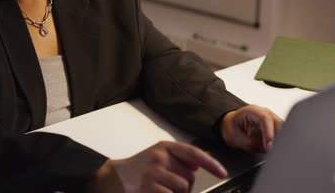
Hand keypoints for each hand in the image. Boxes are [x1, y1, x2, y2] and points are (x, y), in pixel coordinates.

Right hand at [88, 141, 227, 192]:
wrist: (112, 178)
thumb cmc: (137, 169)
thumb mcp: (157, 157)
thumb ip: (177, 159)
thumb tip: (198, 164)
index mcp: (163, 148)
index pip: (193, 153)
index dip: (210, 163)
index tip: (222, 172)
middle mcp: (159, 157)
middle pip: (189, 176)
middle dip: (185, 185)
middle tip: (168, 185)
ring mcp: (154, 173)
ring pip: (183, 187)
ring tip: (162, 190)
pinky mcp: (149, 188)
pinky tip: (157, 192)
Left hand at [221, 105, 282, 152]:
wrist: (230, 125)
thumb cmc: (231, 128)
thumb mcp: (235, 138)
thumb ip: (251, 144)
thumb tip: (267, 149)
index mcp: (252, 111)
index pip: (265, 119)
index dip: (269, 133)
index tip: (269, 146)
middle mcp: (264, 112)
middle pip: (278, 123)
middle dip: (277, 138)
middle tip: (272, 151)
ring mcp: (271, 119)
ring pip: (282, 129)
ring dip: (278, 140)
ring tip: (272, 151)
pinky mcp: (274, 127)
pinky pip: (280, 134)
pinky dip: (278, 142)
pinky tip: (273, 149)